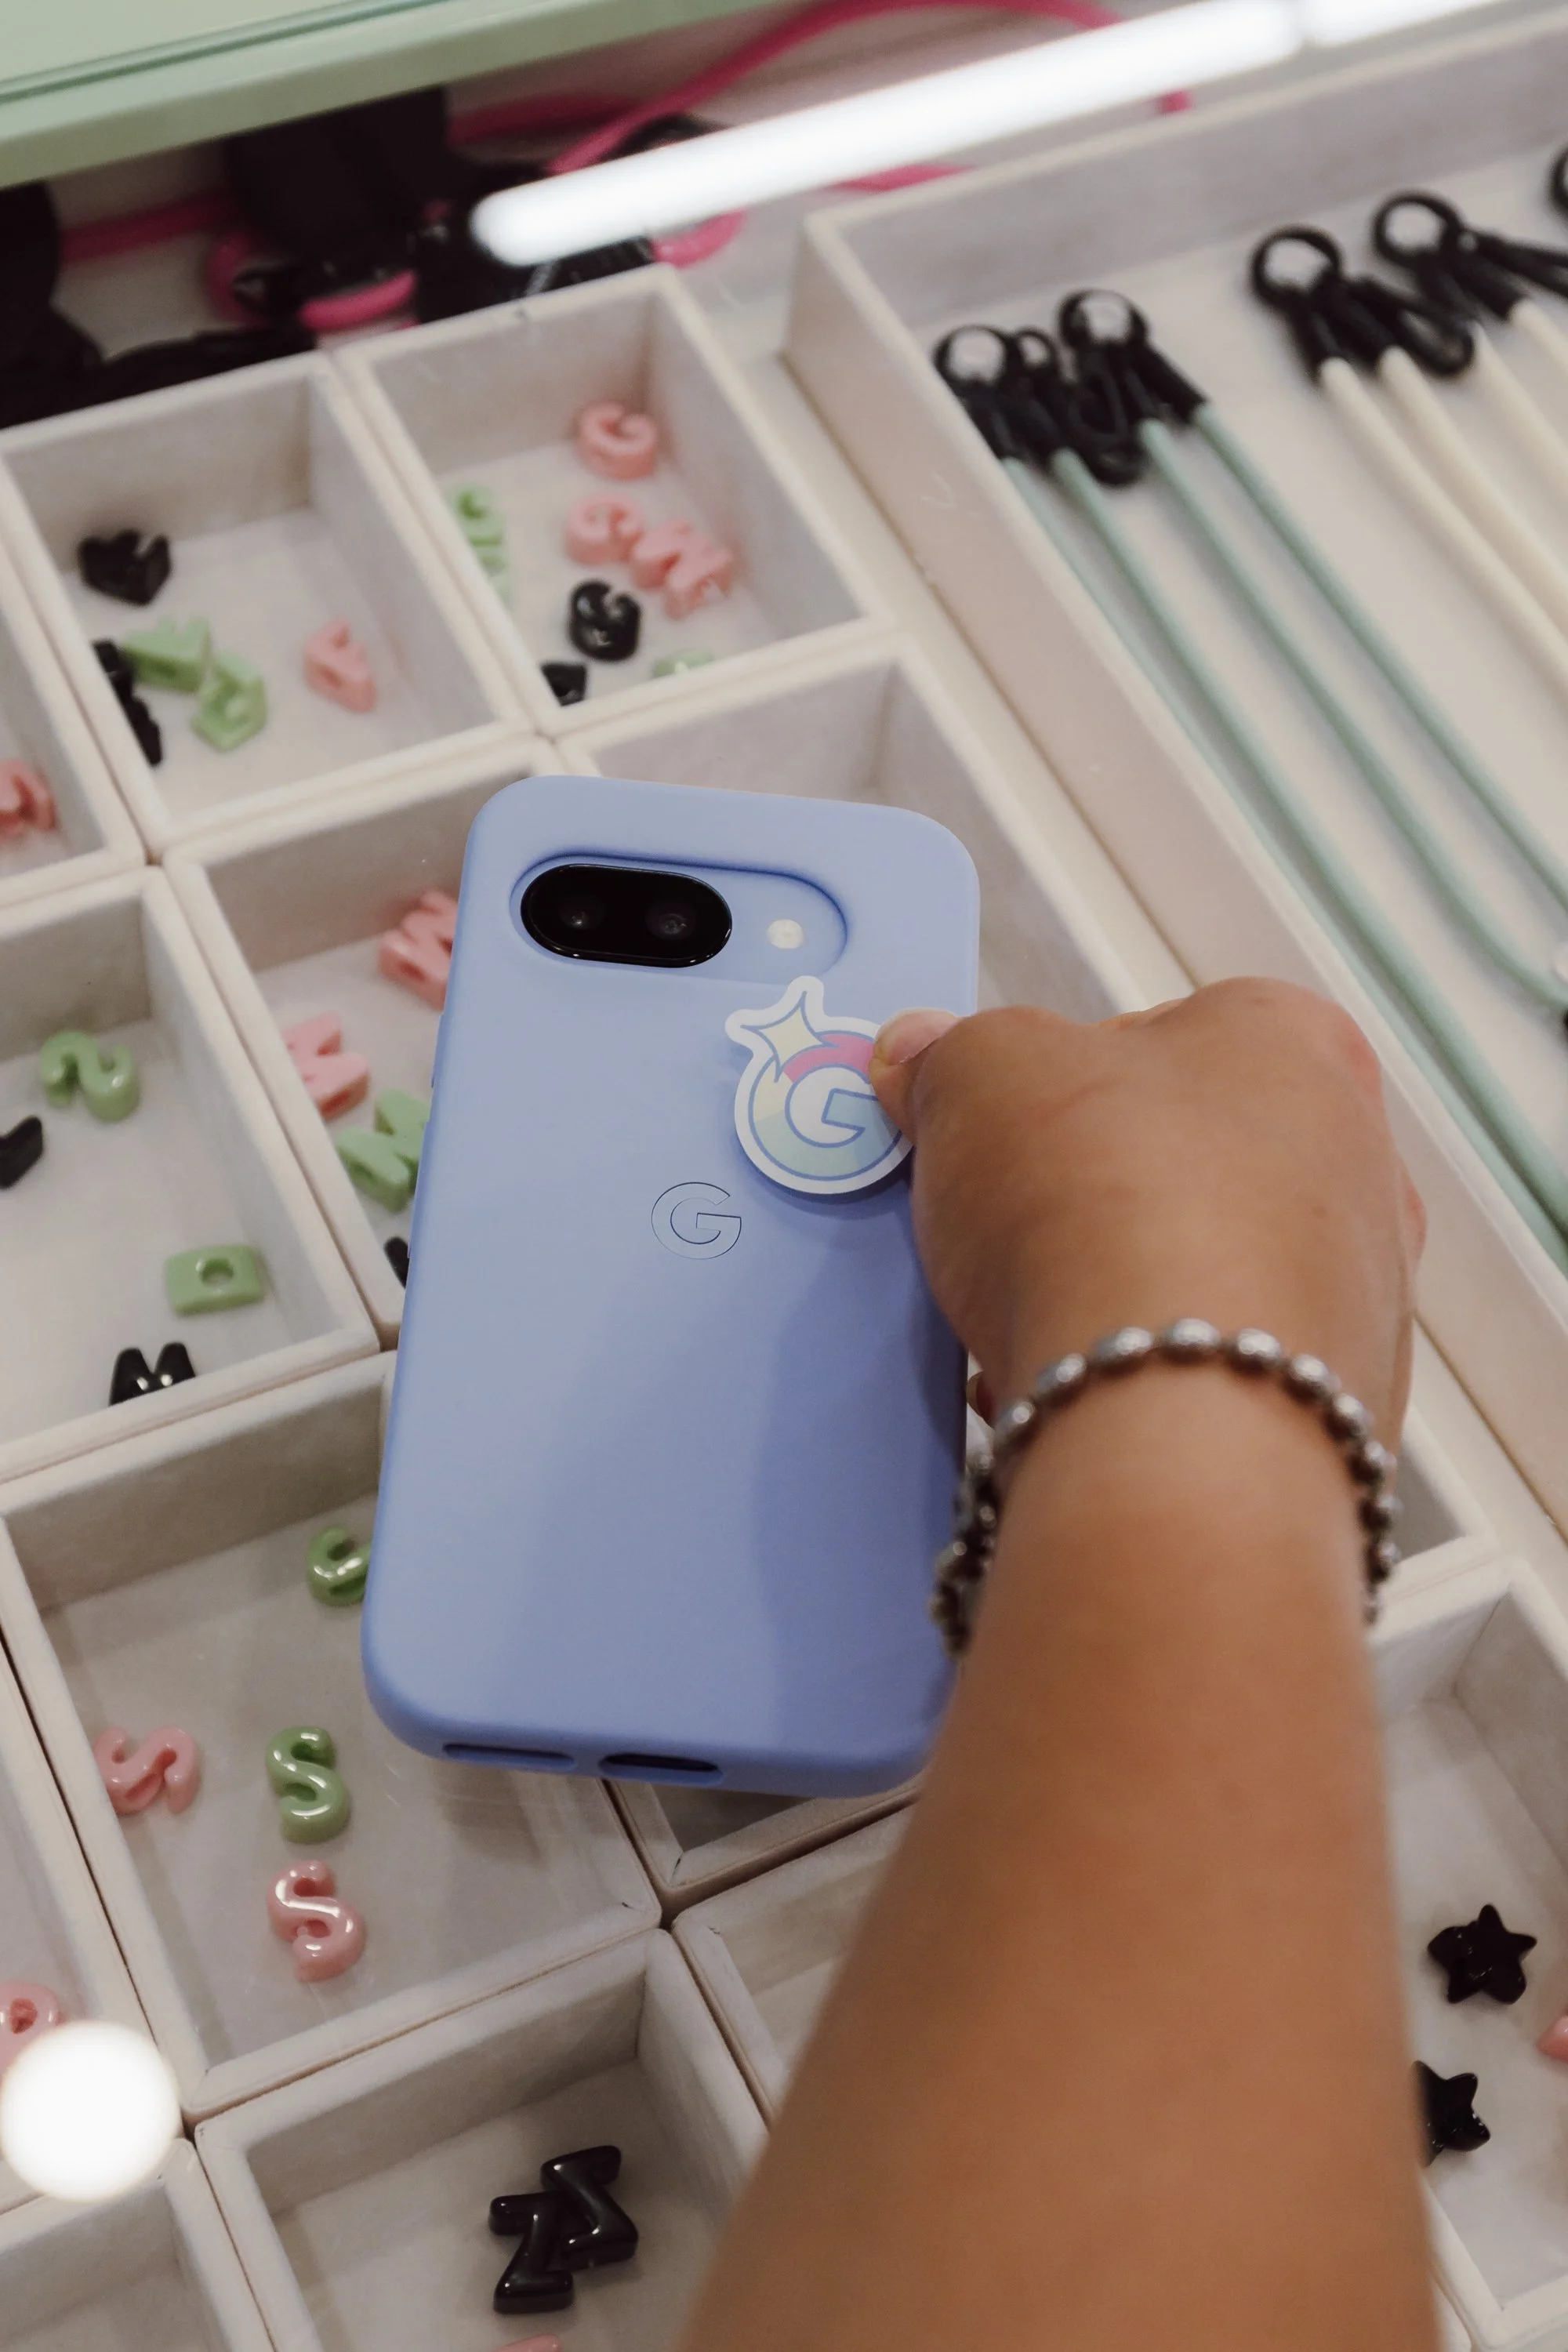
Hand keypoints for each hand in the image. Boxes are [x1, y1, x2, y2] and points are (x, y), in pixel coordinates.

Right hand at [869, 980, 1422, 1435]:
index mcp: (1295, 1043)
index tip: (990, 1121)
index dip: (1053, 1078)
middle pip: (1181, 1160)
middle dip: (1083, 1196)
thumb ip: (949, 1053)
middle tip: (1001, 1224)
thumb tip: (928, 1056)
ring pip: (1196, 1278)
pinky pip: (1214, 1381)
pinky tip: (1075, 1396)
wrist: (1179, 1425)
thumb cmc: (1118, 1220)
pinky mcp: (1331, 1409)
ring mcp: (1358, 1295)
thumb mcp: (980, 1076)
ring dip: (1111, 1298)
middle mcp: (1357, 1163)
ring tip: (1028, 1325)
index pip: (1155, 1032)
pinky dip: (1145, 1389)